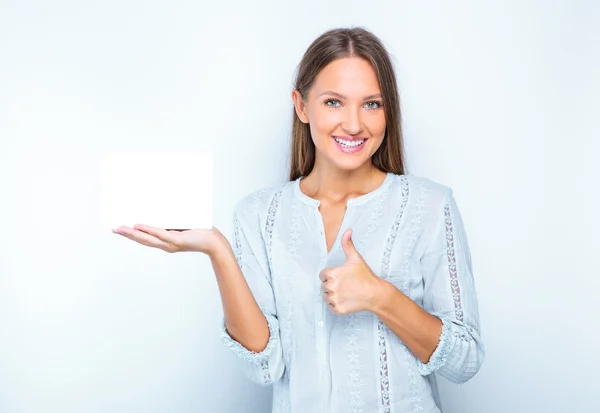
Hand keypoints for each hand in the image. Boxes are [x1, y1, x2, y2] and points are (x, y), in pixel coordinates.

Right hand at [111, 225, 226, 255]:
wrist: (213, 241)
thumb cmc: (199, 231)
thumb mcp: (181, 223)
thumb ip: (169, 218)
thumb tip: (159, 202)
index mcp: (165, 241)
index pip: (145, 238)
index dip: (131, 234)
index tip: (119, 229)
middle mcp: (165, 245)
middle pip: (142, 240)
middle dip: (126, 234)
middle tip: (113, 228)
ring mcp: (170, 243)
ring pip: (147, 239)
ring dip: (132, 233)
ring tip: (120, 228)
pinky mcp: (177, 240)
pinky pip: (160, 234)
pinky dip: (149, 230)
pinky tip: (138, 226)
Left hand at [319, 228, 383, 314]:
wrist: (376, 294)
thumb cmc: (365, 276)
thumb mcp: (355, 258)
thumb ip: (348, 244)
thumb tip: (348, 230)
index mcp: (331, 274)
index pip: (323, 275)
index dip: (332, 275)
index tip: (342, 276)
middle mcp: (330, 286)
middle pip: (324, 286)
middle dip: (333, 285)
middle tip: (346, 284)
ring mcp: (334, 299)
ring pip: (326, 296)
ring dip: (333, 295)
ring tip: (346, 292)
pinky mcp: (337, 309)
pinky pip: (331, 306)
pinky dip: (337, 304)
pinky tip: (347, 300)